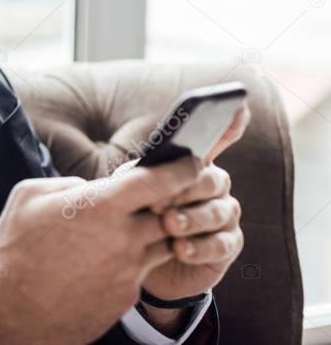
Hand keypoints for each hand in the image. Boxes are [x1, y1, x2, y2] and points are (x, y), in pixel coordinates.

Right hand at [0, 157, 205, 344]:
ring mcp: (129, 272)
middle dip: (169, 203)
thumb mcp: (30, 196)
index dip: (182, 168)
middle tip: (157, 196)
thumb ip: (69, 183)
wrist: (11, 311)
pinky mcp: (126, 298)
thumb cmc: (14, 250)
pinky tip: (101, 263)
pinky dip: (130, 262)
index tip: (191, 161)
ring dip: (152, 234)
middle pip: (171, 214)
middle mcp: (124, 239)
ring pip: (163, 245)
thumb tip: (89, 186)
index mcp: (101, 206)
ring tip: (124, 231)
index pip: (160, 180)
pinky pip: (141, 272)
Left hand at [141, 102, 249, 300]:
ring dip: (192, 218)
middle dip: (184, 188)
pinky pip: (222, 244)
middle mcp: (214, 183)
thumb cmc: (134, 214)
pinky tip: (180, 248)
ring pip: (218, 211)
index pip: (218, 138)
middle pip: (211, 178)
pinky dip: (200, 246)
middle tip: (156, 201)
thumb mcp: (130, 190)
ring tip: (168, 225)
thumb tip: (142, 169)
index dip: (230, 124)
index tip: (238, 107)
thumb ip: (140, 175)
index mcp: (192, 163)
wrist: (137, 259)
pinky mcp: (228, 245)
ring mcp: (224, 213)